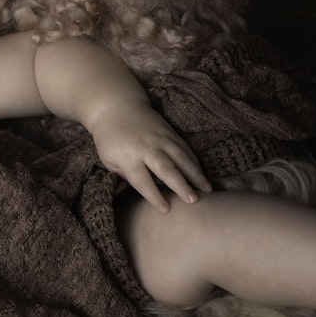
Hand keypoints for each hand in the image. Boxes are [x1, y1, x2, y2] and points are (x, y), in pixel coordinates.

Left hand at [89, 101, 211, 210]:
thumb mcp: (108, 159)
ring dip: (195, 174)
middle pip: (166, 169)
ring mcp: (160, 138)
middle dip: (181, 186)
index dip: (154, 196)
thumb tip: (144, 190)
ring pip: (181, 157)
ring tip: (207, 189)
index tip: (166, 210)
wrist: (117, 106)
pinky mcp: (169, 132)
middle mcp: (146, 148)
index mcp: (128, 157)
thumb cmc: (110, 138)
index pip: (142, 180)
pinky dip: (194, 161)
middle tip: (193, 201)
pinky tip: (202, 173)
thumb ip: (125, 175)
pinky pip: (184, 148)